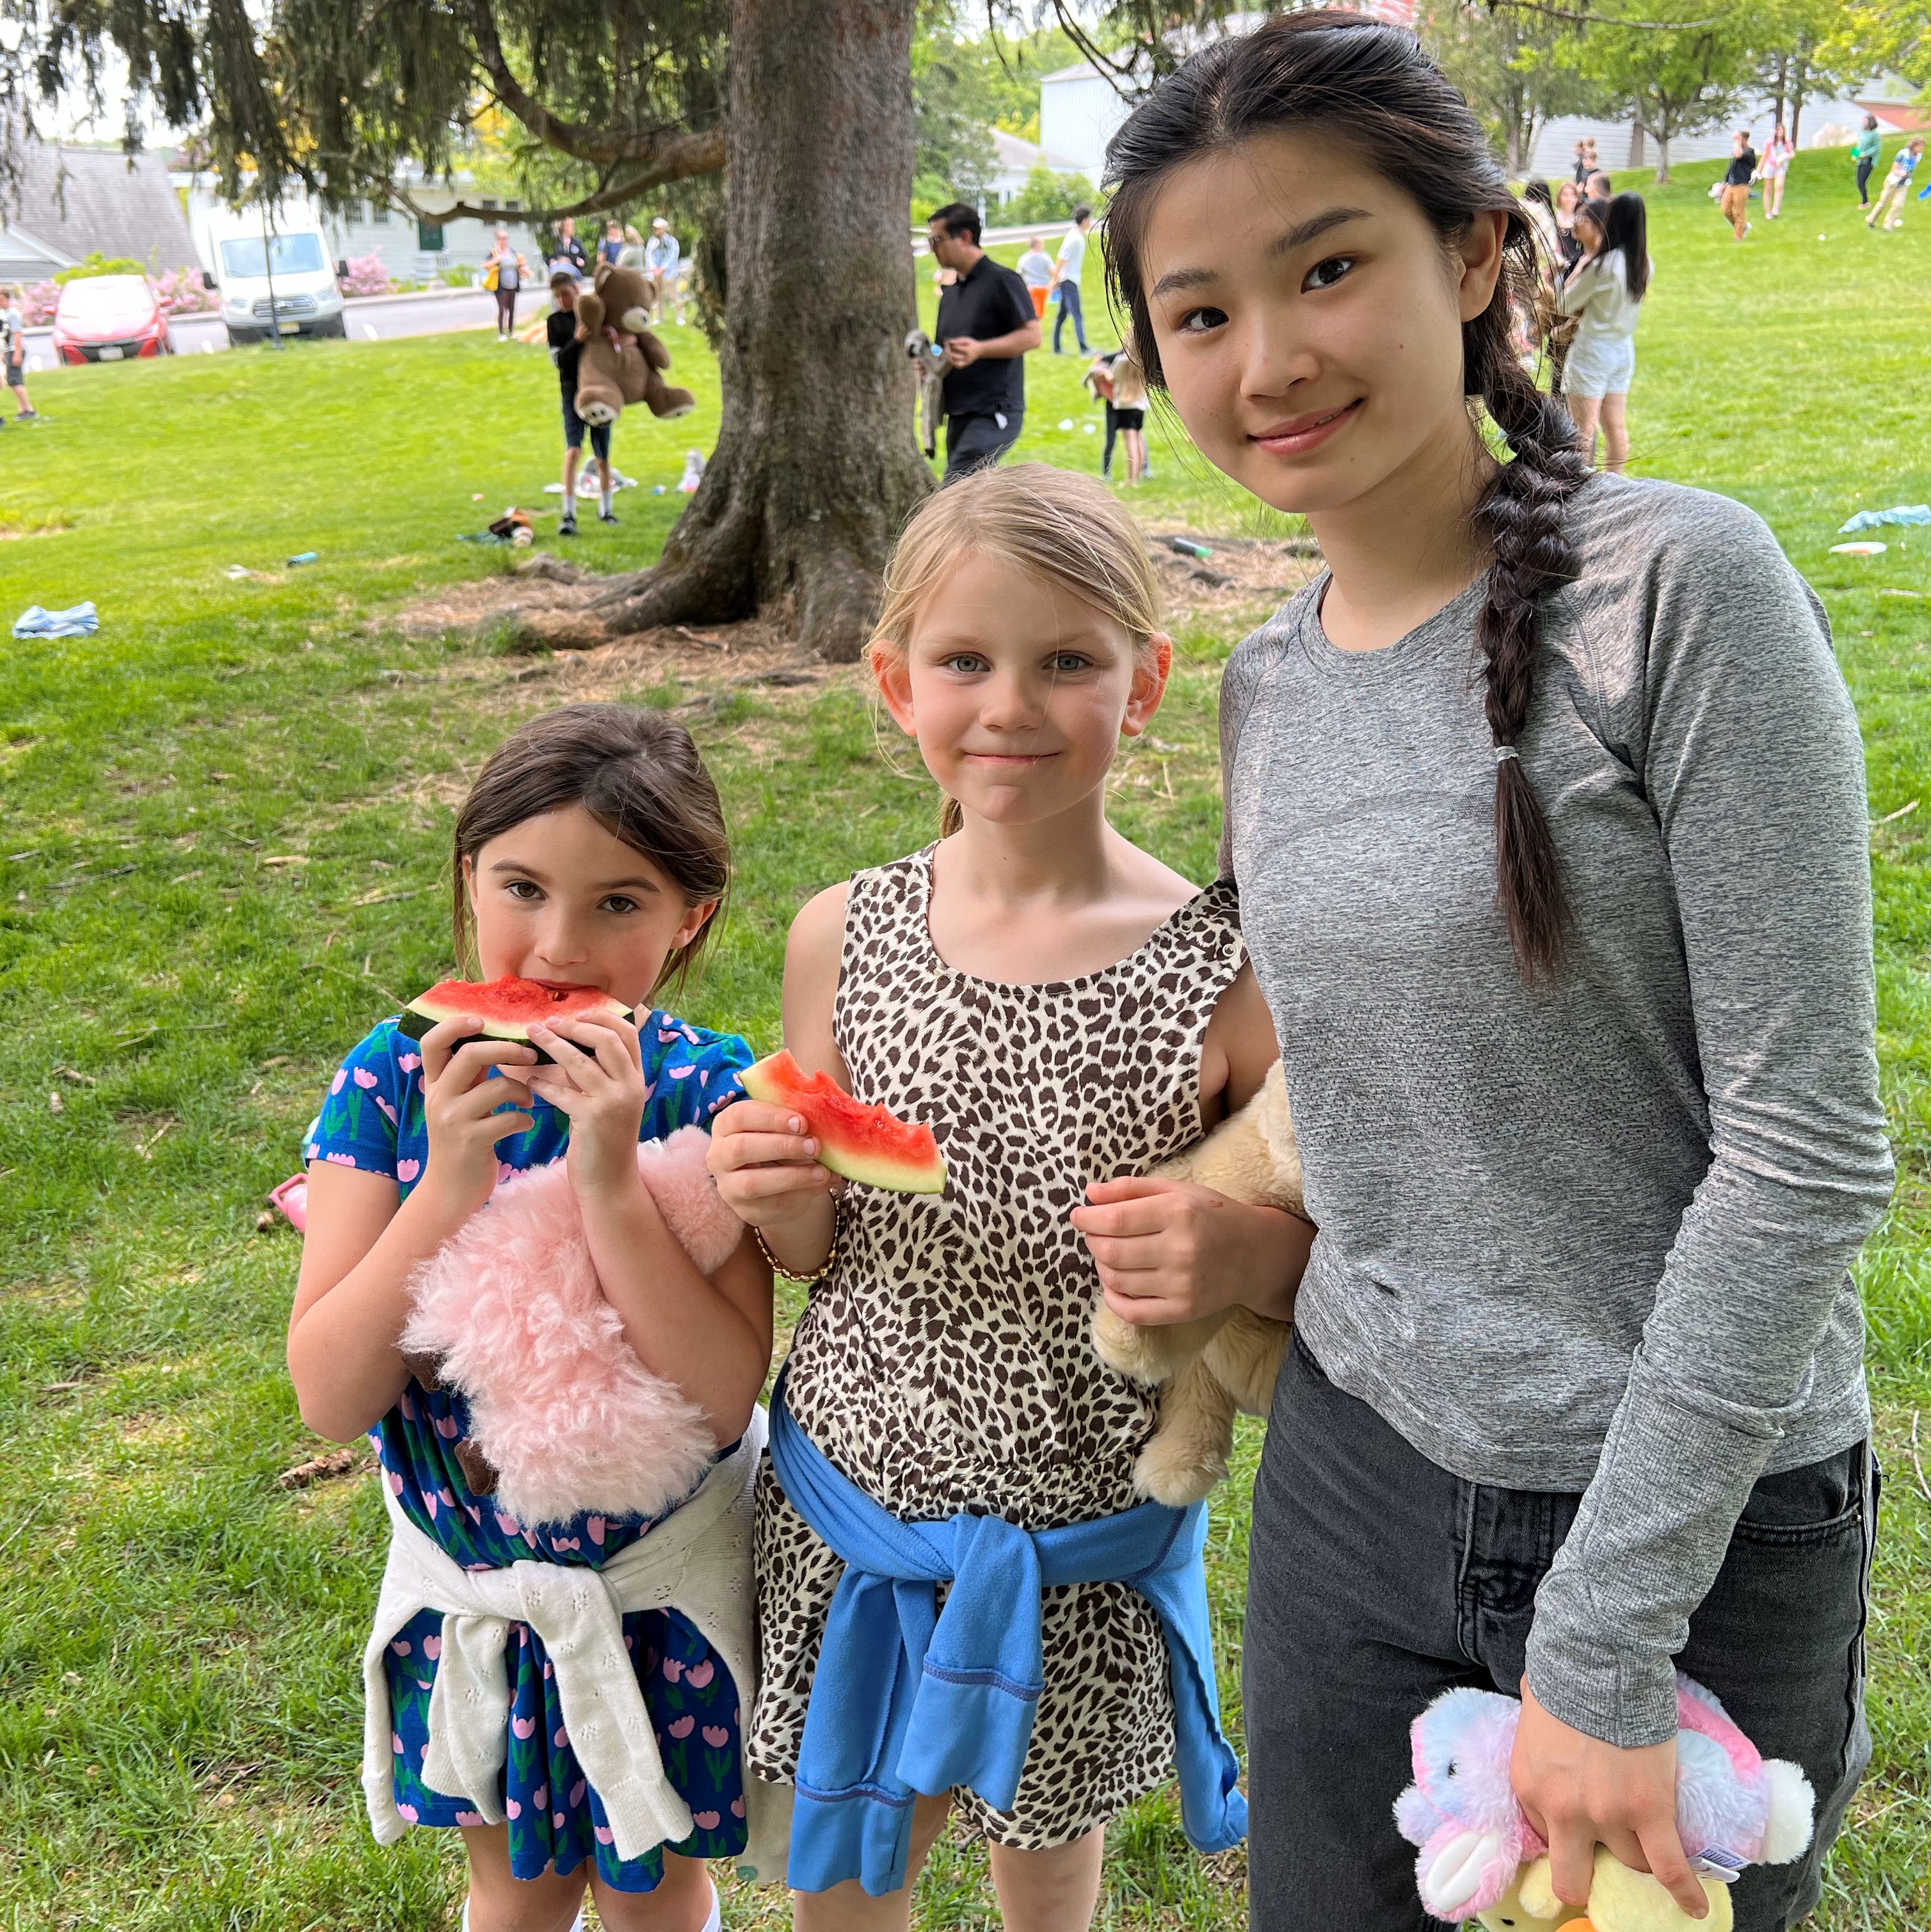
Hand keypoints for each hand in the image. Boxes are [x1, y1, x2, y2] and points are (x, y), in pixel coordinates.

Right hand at [418, 1017, 535, 1222]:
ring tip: (528, 1100)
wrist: (449, 1191)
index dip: (455, 1024)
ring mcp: (452, 1120)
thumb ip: (468, 1076)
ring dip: (522, 1090)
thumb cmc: (462, 1141)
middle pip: (471, 1055)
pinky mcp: (471, 1142)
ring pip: (496, 1086)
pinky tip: (524, 1124)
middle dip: (507, 1049)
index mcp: (435, 1084)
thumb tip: (496, 1042)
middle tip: (530, 1055)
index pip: (432, 1042)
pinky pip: (508, 1118)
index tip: (482, 1021)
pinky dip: (524, 1119)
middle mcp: (439, 1098)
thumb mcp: (456, 1104)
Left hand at [523, 1013, 646, 1196]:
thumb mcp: (609, 1102)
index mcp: (636, 1079)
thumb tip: (569, 1044)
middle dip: (575, 1025)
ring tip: (533, 1036)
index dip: (601, 1016)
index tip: (576, 1013)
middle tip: (548, 1022)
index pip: (627, 1033)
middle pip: (607, 1039)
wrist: (610, 1183)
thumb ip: (597, 1075)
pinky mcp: (592, 1119)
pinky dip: (543, 1084)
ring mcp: (613, 1102)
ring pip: (580, 1060)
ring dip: (552, 1044)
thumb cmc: (605, 1141)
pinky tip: (530, 1082)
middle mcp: (630, 1086)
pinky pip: (562, 1092)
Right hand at [706, 1099, 837, 1234]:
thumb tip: (825, 1119)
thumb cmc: (780, 1146)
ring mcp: (728, 1186)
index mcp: (726, 1124)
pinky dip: (801, 1193)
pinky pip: (771, 1204)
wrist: (779, 1186)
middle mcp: (719, 1155)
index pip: (739, 1115)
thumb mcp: (783, 1130)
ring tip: (822, 1172)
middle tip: (814, 1145)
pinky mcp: (745, 1210)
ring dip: (792, 1176)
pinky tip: (821, 1184)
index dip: (771, 1118)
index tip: (801, 1122)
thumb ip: (795, 1124)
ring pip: (752, 1182)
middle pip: (741, 1148)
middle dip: (782, 1146)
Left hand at [943, 336, 982, 367]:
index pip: (955, 347)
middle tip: (945, 347)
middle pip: (953, 355)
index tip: (946, 342)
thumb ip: (957, 340)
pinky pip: (956, 366)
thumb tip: (949, 342)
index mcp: (967, 350)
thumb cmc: (971, 344)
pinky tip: (949, 358)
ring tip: (946, 353)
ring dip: (948, 357)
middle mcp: (966, 357)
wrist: (979, 351)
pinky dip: (952, 362)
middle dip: (947, 351)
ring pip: (953, 362)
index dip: (949, 345)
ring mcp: (965, 362)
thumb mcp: (966, 339)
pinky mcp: (964, 365)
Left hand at [1071, 1176, 1302, 1325]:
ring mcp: (1182, 1284)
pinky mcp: (1183, 1310)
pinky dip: (1113, 1298)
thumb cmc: (1213, 1216)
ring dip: (1101, 1266)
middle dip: (1092, 1240)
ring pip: (1116, 1280)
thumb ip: (1132, 1189)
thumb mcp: (1177, 1191)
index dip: (1087, 1219)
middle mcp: (1180, 1250)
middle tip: (1093, 1233)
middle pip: (1110, 1251)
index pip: (1115, 1220)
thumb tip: (1090, 1193)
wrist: (1257, 1254)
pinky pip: (1132, 1311)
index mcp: (1178, 1213)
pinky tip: (1115, 1283)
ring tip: (1108, 1254)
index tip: (1078, 1215)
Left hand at [1511, 1678, 1706, 1918]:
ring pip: (1631, 1862)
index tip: (1582, 1831)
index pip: (1546, 1836)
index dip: (1567, 1834)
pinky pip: (1669, 1868)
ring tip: (1655, 1844)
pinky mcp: (1648, 1810)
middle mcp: (1562, 1811)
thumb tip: (1546, 1736)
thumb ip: (1538, 1743)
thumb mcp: (1532, 1718)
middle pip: (1573, 1877)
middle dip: (1587, 1878)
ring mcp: (1605, 1814)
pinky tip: (1694, 1907)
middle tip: (1604, 1870)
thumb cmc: (1564, 1677)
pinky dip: (1685, 1893)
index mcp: (1530, 1787)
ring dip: (1642, 1853)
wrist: (1597, 1658)